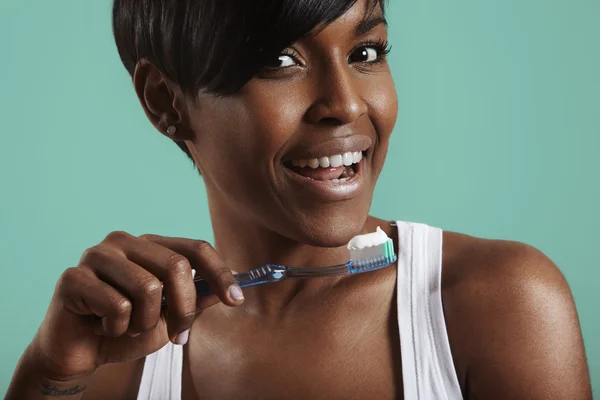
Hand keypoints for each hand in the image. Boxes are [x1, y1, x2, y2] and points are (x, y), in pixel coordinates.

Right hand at [30, 231, 243, 380]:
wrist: (79, 352)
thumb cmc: (125, 329)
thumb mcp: (170, 317)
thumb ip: (197, 299)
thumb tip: (234, 285)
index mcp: (150, 245)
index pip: (195, 247)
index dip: (220, 273)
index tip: (237, 300)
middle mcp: (124, 241)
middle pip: (176, 266)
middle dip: (184, 309)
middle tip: (178, 335)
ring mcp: (97, 255)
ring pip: (148, 288)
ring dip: (145, 322)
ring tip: (129, 327)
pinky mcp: (73, 277)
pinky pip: (115, 306)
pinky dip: (117, 328)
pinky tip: (103, 327)